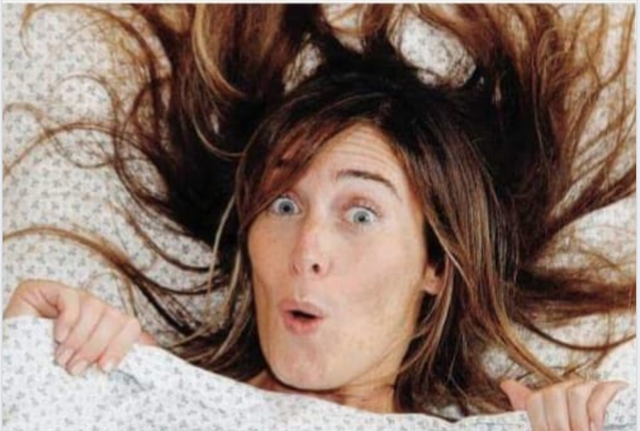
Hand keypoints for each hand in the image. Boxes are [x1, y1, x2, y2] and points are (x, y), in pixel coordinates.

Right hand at [4, 279, 156, 375]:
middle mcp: (93, 306)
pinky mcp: (47, 288)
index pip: (130, 324)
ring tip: (62, 358)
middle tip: (75, 368)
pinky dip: (68, 320)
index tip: (104, 368)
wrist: (9, 360)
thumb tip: (151, 350)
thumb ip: (110, 354)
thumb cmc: (45, 364)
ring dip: (78, 340)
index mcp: (105, 324)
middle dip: (95, 347)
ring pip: (95, 308)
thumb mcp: (83, 362)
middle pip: (115, 317)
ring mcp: (72, 295)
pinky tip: (57, 336)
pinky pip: (72, 298)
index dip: (121, 346)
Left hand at [500, 378, 627, 430]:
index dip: (539, 423)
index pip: (534, 400)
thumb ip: (527, 405)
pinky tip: (596, 428)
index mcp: (549, 395)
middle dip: (559, 424)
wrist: (605, 427)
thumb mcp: (548, 421)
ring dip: (578, 422)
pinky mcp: (608, 388)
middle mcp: (566, 387)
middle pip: (552, 394)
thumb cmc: (573, 426)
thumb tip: (506, 384)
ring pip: (574, 394)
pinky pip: (598, 395)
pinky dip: (595, 414)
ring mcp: (587, 385)